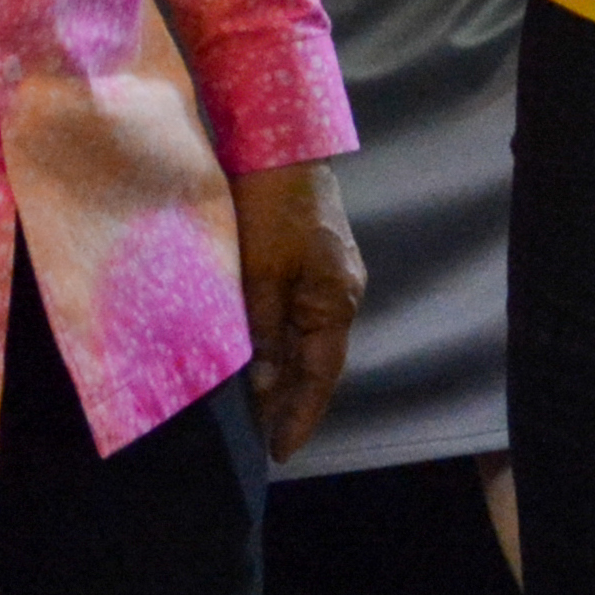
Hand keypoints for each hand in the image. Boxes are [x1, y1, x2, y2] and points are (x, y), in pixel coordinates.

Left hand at [228, 162, 363, 460]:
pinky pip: (296, 317)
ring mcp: (327, 277)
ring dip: (282, 374)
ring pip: (304, 340)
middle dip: (290, 401)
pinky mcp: (309, 262)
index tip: (280, 453)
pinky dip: (278, 343)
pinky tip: (258, 358)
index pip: (320, 375)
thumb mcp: (261, 272)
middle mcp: (340, 293)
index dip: (300, 415)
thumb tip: (261, 385)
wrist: (280, 141)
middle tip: (261, 441)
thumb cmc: (270, 205)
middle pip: (316, 361)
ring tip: (255, 412)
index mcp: (336, 299)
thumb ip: (262, 331)